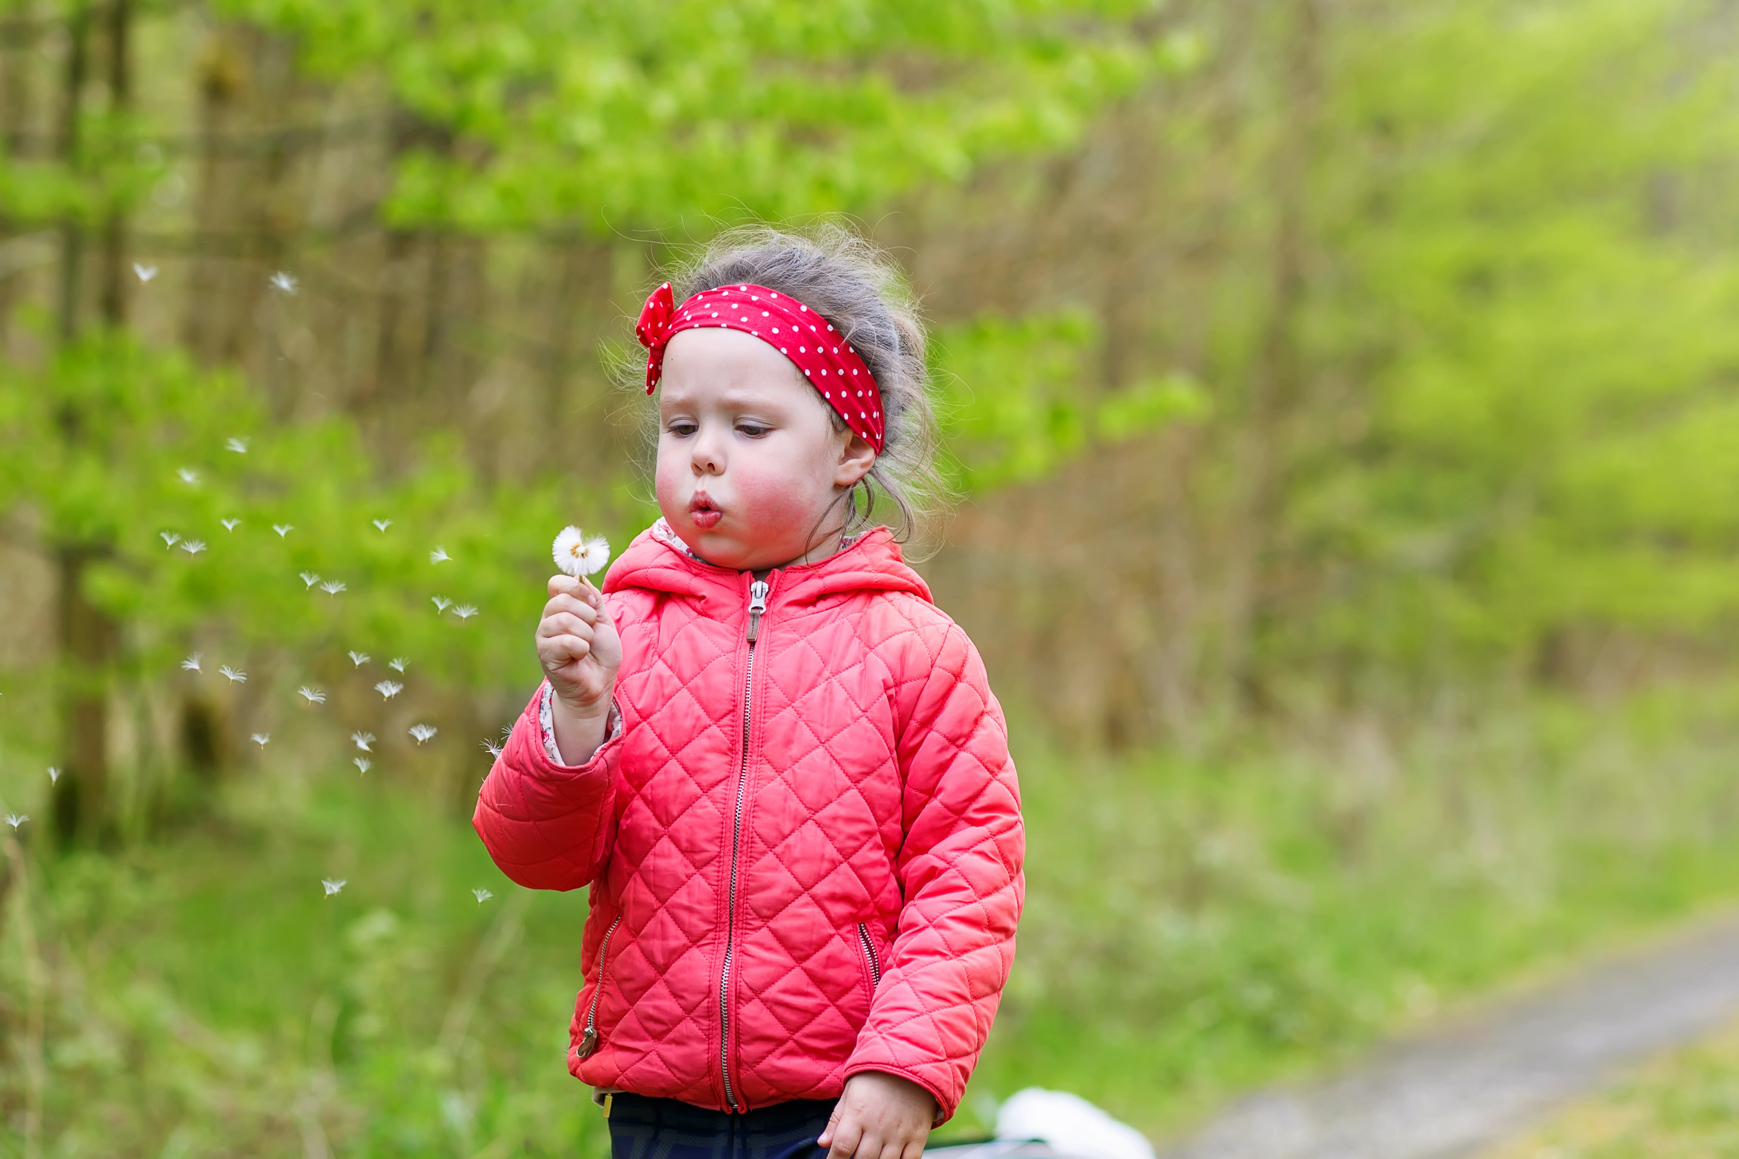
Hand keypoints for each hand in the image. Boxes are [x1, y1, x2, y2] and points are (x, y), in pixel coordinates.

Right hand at [536, 575, 622, 762]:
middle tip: (591, 632)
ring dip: (586, 634)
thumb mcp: (603, 621)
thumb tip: (580, 577)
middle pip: (564, 599)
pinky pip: (565, 641)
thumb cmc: (601, 654)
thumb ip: (593, 599)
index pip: (556, 583)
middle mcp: (548, 619)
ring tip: (586, 646)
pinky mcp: (544, 654)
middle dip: (588, 616)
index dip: (576, 589)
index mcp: (561, 608)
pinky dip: (581, 648)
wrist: (599, 684)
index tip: (592, 604)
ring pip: (565, 620)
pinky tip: (579, 657)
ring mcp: (544, 636)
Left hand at [819, 1072, 935, 1158]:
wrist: (910, 1062)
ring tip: (871, 1156)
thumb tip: (823, 1143)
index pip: (842, 1147)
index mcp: (858, 1113)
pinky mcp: (918, 1135)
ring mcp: (900, 1132)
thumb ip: (836, 1120)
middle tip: (854, 1157)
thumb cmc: (874, 1078)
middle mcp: (879, 1125)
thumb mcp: (850, 1092)